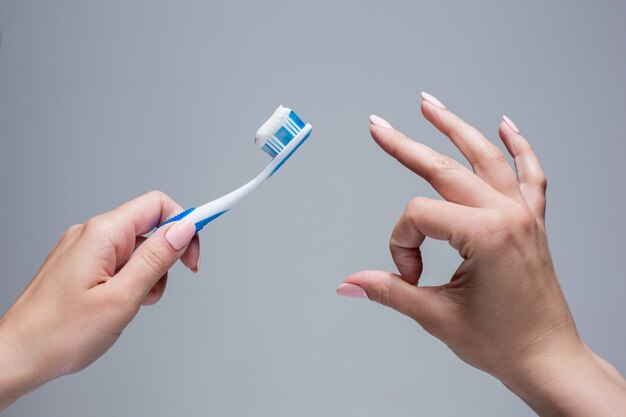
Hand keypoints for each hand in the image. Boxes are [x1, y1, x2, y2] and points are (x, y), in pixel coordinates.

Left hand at [0, 191, 199, 409]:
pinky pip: (120, 262)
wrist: (16, 356)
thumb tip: (184, 228)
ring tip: (134, 303)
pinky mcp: (82, 265)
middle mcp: (92, 234)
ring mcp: (85, 249)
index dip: (185, 222)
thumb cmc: (59, 333)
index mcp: (102, 234)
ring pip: (137, 248)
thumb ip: (156, 259)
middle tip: (168, 283)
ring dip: (148, 273)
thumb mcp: (121, 298)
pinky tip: (120, 303)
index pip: (157, 206)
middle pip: (149, 226)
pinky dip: (131, 280)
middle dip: (166, 255)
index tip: (199, 247)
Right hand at [338, 93, 625, 415]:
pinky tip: (506, 126)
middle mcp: (507, 215)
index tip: (409, 276)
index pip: (420, 216)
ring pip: (486, 157)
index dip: (402, 245)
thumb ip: (390, 291)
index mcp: (485, 235)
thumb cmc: (503, 343)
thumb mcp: (437, 315)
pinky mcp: (532, 221)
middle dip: (405, 145)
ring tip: (430, 104)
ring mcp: (523, 214)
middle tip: (378, 126)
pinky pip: (530, 174)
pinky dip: (518, 147)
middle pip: (445, 169)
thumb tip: (351, 282)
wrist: (548, 360)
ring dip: (456, 127)